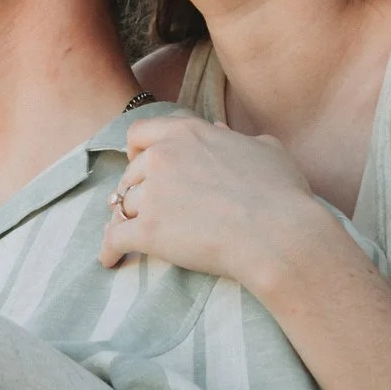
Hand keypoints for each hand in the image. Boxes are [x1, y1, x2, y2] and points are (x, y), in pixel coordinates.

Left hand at [99, 113, 320, 286]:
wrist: (279, 234)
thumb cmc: (281, 193)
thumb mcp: (266, 150)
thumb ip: (237, 136)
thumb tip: (220, 129)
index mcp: (187, 133)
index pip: (141, 132)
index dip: (136, 148)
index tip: (139, 161)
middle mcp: (163, 157)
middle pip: (130, 172)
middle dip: (133, 188)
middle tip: (141, 204)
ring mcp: (153, 194)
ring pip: (123, 205)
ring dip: (123, 218)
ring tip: (126, 233)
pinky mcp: (148, 231)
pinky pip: (114, 239)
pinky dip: (109, 250)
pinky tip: (109, 260)